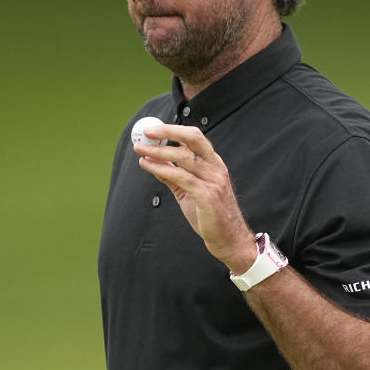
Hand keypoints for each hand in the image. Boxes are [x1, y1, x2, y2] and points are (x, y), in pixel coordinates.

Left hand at [133, 124, 256, 272]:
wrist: (229, 239)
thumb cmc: (211, 216)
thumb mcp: (191, 191)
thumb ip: (174, 176)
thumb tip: (154, 162)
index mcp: (214, 164)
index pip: (195, 138)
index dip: (173, 130)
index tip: (153, 130)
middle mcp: (216, 168)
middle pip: (193, 138)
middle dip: (168, 131)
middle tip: (147, 132)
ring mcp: (213, 180)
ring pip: (182, 157)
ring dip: (158, 151)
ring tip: (140, 150)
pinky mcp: (206, 195)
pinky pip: (179, 176)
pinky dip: (160, 168)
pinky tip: (147, 165)